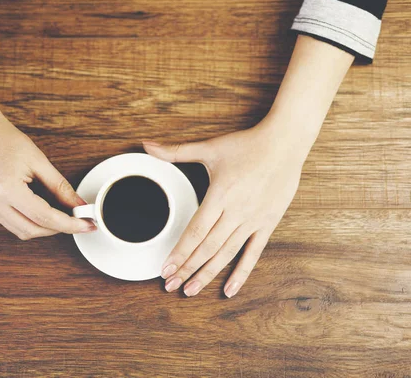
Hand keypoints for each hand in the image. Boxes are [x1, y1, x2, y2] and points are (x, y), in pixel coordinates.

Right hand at [0, 110, 95, 239]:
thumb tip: (78, 205)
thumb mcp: (38, 161)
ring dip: (45, 228)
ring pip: (23, 231)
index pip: (44, 217)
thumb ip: (60, 187)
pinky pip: (13, 224)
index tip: (86, 224)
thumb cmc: (5, 140)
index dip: (69, 224)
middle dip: (59, 229)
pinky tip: (46, 212)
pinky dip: (32, 222)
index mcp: (6, 189)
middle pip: (33, 230)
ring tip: (64, 216)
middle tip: (79, 221)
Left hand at [143, 123, 305, 297]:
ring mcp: (253, 220)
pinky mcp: (268, 223)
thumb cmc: (246, 145)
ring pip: (226, 254)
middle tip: (169, 285)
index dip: (179, 252)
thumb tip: (146, 145)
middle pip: (207, 248)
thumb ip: (175, 151)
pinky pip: (253, 253)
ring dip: (207, 274)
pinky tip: (229, 290)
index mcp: (220, 195)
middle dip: (187, 268)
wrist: (285, 143)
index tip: (165, 269)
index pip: (195, 231)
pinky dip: (241, 273)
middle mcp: (236, 212)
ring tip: (190, 290)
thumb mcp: (209, 147)